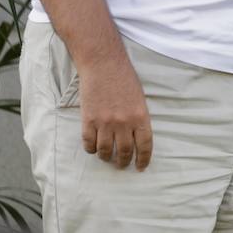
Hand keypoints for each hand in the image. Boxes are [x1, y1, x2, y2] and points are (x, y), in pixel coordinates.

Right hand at [77, 56, 152, 170]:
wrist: (103, 65)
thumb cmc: (124, 79)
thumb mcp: (140, 99)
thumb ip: (138, 118)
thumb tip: (136, 137)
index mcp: (140, 116)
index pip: (144, 146)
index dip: (143, 159)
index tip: (141, 167)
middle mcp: (123, 122)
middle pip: (124, 152)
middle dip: (123, 162)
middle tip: (122, 165)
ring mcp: (105, 122)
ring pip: (105, 151)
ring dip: (106, 158)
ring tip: (107, 158)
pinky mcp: (88, 120)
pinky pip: (88, 143)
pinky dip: (91, 149)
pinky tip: (93, 148)